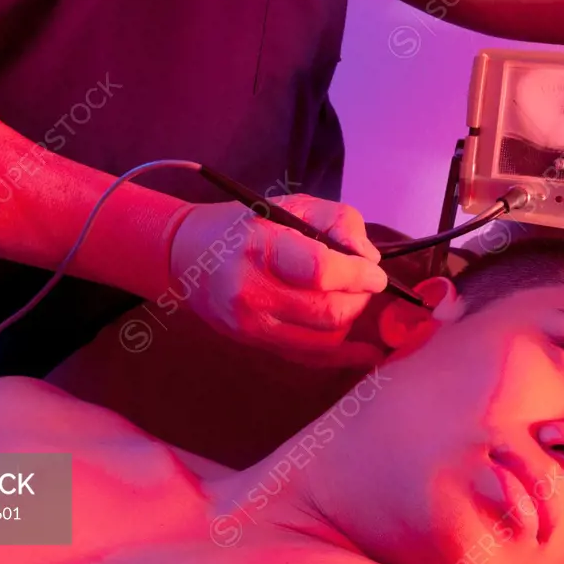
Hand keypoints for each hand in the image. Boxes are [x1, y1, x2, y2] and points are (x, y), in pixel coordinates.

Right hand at [166, 194, 387, 366]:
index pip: (321, 271)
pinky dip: (345, 355)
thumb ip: (337, 221)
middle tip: (364, 282)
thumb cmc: (243, 226)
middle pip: (328, 310)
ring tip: (347, 297)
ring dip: (350, 318)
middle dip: (359, 297)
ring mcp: (252, 326)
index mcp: (260, 248)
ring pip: (326, 337)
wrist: (189, 258)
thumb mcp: (290, 204)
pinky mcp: (257, 345)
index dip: (358, 274)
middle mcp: (252, 293)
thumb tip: (369, 259)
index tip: (373, 272)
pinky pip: (312, 358)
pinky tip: (368, 351)